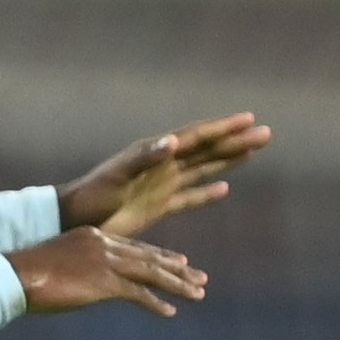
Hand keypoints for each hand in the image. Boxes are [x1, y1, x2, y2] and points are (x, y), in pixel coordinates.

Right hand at [7, 226, 205, 315]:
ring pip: (151, 273)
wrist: (13, 274)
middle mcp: (104, 244)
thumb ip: (76, 270)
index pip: (134, 246)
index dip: (159, 256)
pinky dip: (156, 303)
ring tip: (198, 293)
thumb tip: (81, 286)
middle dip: (177, 269)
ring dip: (177, 284)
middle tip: (199, 277)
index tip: (178, 262)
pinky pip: (138, 293)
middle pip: (149, 257)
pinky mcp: (104, 282)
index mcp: (93, 236)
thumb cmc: (26, 274)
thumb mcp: (56, 266)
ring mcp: (106, 262)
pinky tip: (170, 312)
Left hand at [62, 112, 267, 236]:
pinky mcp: (158, 207)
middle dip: (235, 142)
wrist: (73, 221)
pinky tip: (224, 189)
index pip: (197, 137)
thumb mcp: (117, 175)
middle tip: (266, 133)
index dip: (223, 128)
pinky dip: (207, 194)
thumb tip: (173, 143)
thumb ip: (144, 158)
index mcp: (155, 153)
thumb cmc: (91, 195)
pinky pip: (189, 198)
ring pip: (203, 170)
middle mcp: (163, 165)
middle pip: (207, 151)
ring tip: (252, 150)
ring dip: (227, 161)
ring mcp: (162, 186)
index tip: (249, 119)